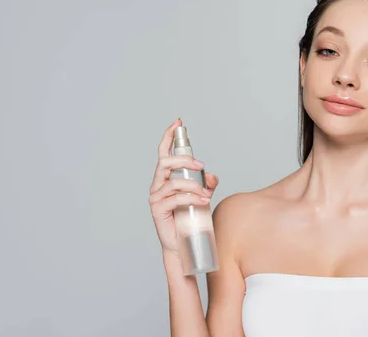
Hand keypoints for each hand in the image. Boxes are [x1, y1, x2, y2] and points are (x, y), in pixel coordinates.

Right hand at [148, 118, 219, 253]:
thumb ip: (207, 183)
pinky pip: (175, 198)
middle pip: (165, 163)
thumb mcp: (202, 196)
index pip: (164, 153)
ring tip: (206, 194)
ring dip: (193, 185)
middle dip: (184, 160)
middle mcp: (158, 185)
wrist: (184, 244)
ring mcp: (156, 197)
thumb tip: (211, 175)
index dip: (169, 136)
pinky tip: (203, 200)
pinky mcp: (158, 210)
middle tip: (200, 165)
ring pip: (173, 182)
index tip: (178, 123)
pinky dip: (191, 197)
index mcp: (166, 178)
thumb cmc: (191, 219)